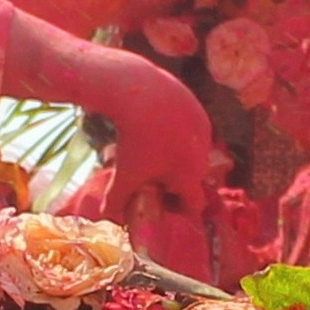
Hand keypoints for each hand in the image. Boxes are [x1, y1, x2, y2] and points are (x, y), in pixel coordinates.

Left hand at [77, 49, 220, 216]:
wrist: (139, 91)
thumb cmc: (133, 140)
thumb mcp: (123, 174)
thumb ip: (116, 200)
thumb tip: (106, 217)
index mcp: (190, 175)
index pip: (194, 205)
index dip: (177, 210)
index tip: (160, 205)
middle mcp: (204, 154)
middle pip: (193, 177)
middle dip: (174, 182)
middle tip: (150, 178)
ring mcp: (203, 129)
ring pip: (193, 151)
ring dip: (176, 156)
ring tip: (151, 150)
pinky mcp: (197, 106)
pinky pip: (189, 128)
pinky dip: (176, 132)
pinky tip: (155, 124)